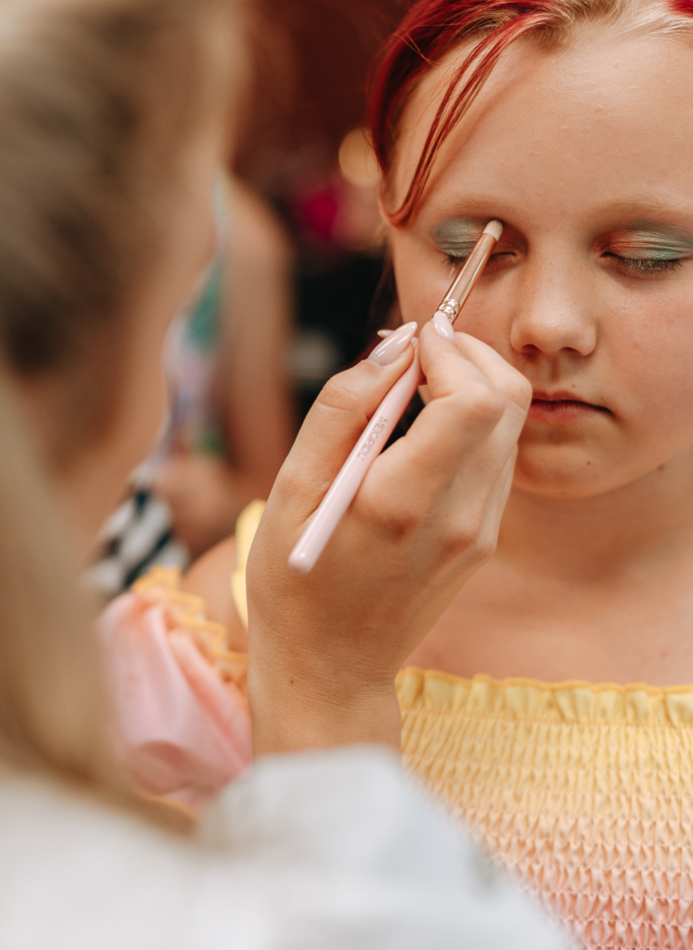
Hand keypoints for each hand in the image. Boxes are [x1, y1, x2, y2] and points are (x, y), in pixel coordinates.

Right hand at [246, 322, 530, 755]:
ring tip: (414, 387)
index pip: (474, 400)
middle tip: (418, 352)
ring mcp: (480, 534)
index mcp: (403, 503)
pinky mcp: (484, 541)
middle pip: (508, 401)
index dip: (450, 351)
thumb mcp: (292, 488)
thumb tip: (394, 347)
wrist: (331, 667)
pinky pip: (497, 459)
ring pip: (510, 426)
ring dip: (471, 386)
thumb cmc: (295, 579)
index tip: (410, 342)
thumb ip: (342, 408)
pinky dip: (472, 425)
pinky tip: (424, 431)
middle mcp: (459, 519)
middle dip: (468, 355)